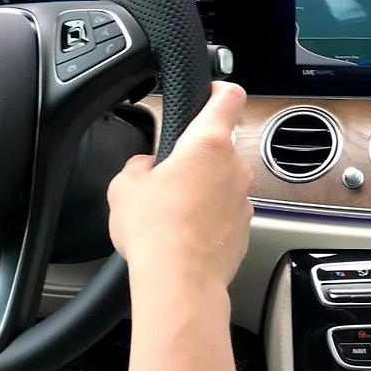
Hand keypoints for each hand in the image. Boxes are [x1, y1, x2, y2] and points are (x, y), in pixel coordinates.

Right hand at [107, 82, 253, 292]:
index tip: (211, 91)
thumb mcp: (126, 185)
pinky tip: (185, 234)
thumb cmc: (156, 230)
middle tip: (168, 177)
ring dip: (203, 191)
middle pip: (218, 148)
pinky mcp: (244, 229)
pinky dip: (209, 219)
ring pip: (222, 184)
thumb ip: (139, 166)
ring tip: (173, 213)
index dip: (219, 89)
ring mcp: (243, 199)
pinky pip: (225, 213)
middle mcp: (234, 167)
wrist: (179, 281)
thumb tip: (146, 168)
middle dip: (195, 159)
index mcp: (208, 143)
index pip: (227, 98)